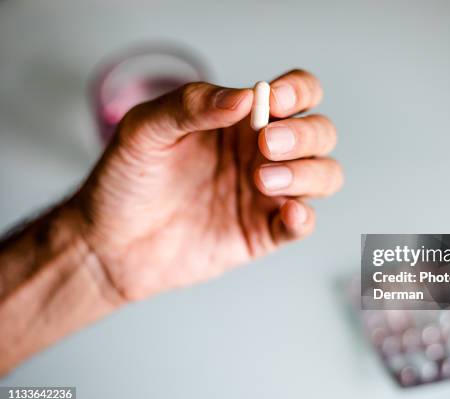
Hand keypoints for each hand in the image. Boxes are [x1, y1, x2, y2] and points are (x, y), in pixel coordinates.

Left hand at [72, 69, 342, 300]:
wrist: (110, 241)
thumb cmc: (128, 178)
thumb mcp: (146, 128)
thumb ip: (192, 105)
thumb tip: (245, 96)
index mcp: (242, 120)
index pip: (296, 94)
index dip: (298, 92)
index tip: (275, 100)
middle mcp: (263, 153)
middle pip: (320, 133)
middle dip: (304, 135)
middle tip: (265, 144)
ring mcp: (266, 194)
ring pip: (324, 175)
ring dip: (307, 173)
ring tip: (262, 180)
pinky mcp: (263, 233)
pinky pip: (301, 224)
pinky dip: (304, 218)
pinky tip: (288, 214)